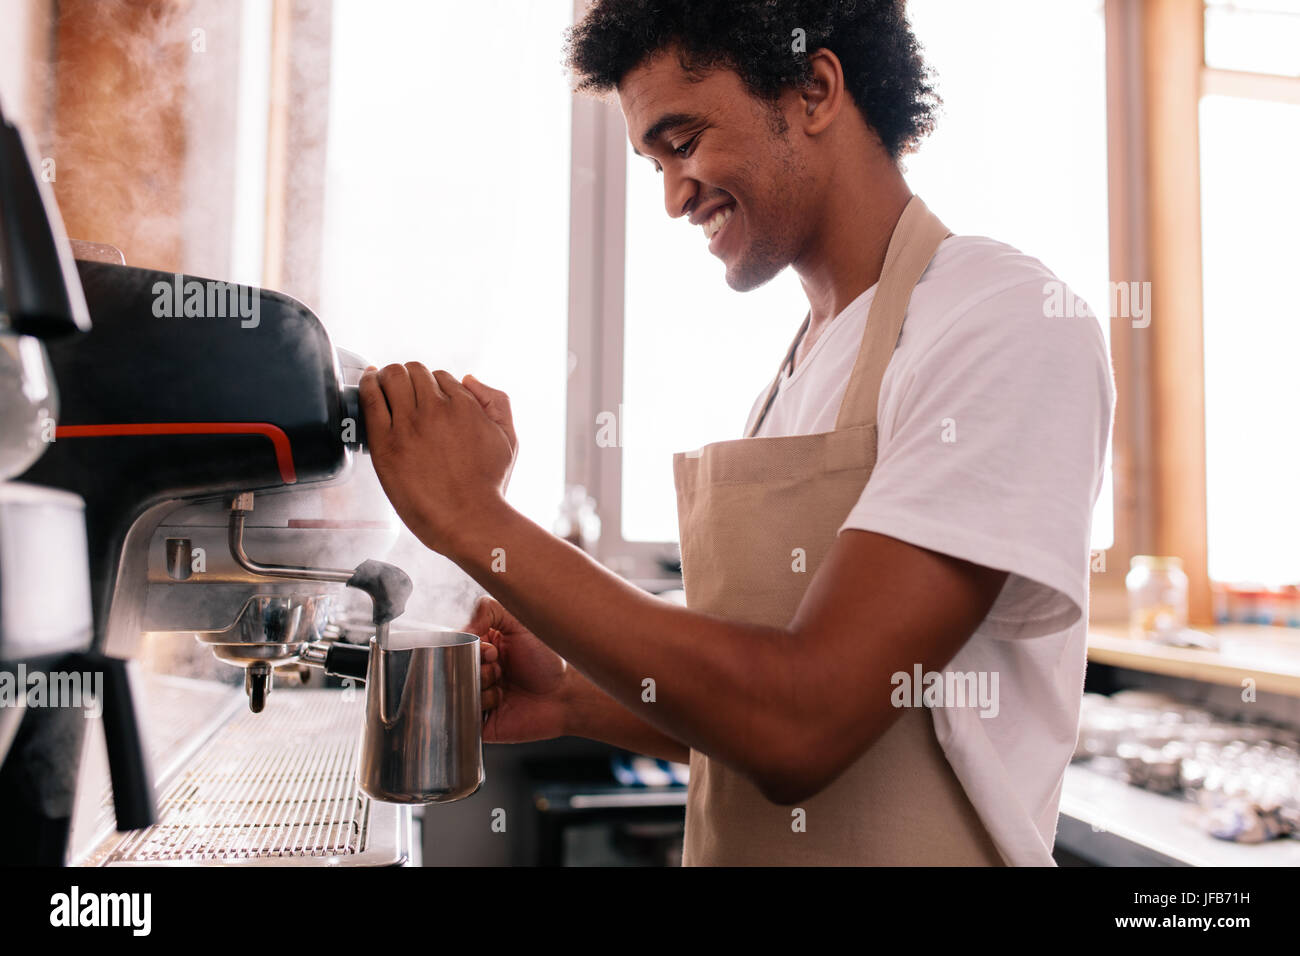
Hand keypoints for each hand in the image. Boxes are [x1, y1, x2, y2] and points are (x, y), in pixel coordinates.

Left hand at [359, 363, 516, 553]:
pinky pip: (371, 398)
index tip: (424, 397)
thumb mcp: (508, 438)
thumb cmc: (490, 486)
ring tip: (382, 384)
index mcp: (465, 406)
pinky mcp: (386, 443)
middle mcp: (437, 409)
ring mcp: (410, 425)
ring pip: (392, 377)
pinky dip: (367, 384)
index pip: (441, 376)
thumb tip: (468, 378)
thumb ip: (497, 402)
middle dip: (409, 377)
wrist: (469, 520)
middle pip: (415, 371)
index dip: (432, 386)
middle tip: (402, 388)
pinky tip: (367, 383)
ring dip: (387, 376)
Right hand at [470, 595, 571, 743]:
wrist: (564, 695)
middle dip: (477, 666)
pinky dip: (481, 704)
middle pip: (453, 666)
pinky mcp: (478, 721)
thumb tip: (462, 628)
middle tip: (499, 668)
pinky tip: (501, 701)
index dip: (471, 647)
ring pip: (456, 689)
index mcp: (482, 647)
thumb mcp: (520, 622)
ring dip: (481, 685)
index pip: (456, 644)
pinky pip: (462, 712)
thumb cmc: (546, 660)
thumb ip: (488, 610)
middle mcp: (476, 671)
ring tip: (503, 687)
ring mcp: (476, 696)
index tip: (493, 650)